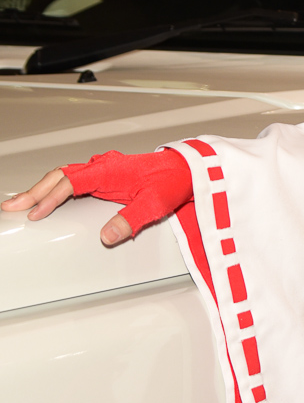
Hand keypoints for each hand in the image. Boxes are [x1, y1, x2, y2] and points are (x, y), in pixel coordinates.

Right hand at [2, 149, 192, 247]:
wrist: (187, 170)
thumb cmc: (172, 181)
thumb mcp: (154, 204)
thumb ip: (130, 220)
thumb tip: (107, 236)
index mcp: (109, 170)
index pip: (70, 182)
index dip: (50, 198)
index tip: (35, 213)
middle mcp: (101, 166)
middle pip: (59, 176)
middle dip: (34, 193)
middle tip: (12, 208)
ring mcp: (102, 169)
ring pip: (63, 176)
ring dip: (42, 189)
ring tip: (21, 204)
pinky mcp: (105, 175)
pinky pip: (73, 179)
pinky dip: (55, 188)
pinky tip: (46, 199)